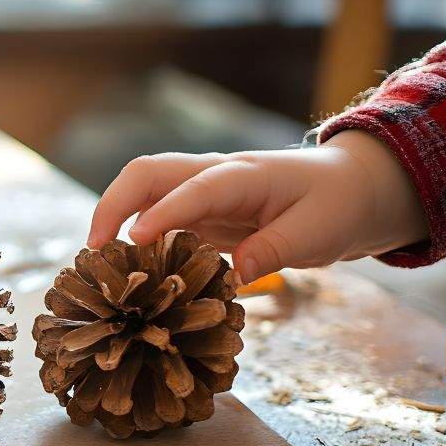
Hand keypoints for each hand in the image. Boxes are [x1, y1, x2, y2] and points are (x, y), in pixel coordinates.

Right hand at [87, 130, 428, 283]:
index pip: (194, 188)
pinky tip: (125, 269)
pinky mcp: (197, 213)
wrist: (351, 189)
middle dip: (113, 204)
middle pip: (147, 173)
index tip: (134, 241)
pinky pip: (153, 216)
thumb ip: (274, 249)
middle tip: (94, 250)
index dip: (162, 213)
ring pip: (142, 191)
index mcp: (245, 174)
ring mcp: (201, 192)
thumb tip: (234, 273)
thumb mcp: (318, 231)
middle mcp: (214, 175)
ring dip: (114, 219)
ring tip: (99, 264)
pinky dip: (131, 237)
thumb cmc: (337, 205)